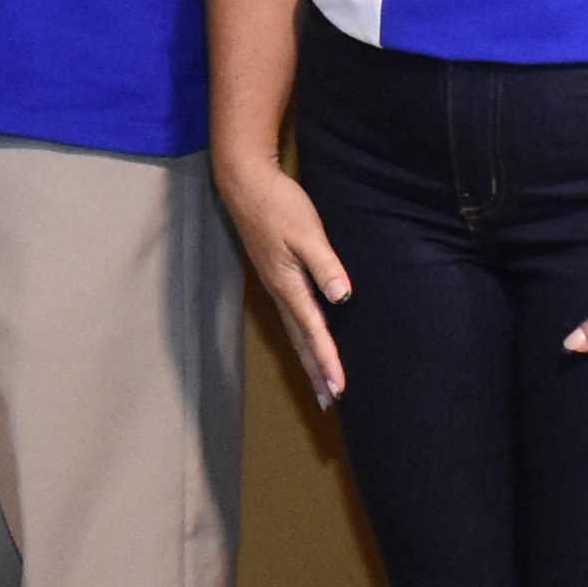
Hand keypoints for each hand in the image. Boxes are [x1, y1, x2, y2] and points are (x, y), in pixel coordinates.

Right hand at [216, 151, 352, 406]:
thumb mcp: (307, 232)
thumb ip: (325, 264)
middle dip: (315, 372)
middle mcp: (281, 292)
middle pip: (300, 341)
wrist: (245, 184)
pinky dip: (302, 338)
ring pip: (295, 332)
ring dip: (309, 360)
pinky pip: (292, 317)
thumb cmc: (278, 205)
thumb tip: (342, 297)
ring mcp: (277, 285)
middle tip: (329, 401)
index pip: (313, 331)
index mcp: (289, 285)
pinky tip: (308, 341)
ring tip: (321, 385)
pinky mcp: (277, 276)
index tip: (339, 388)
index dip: (327, 360)